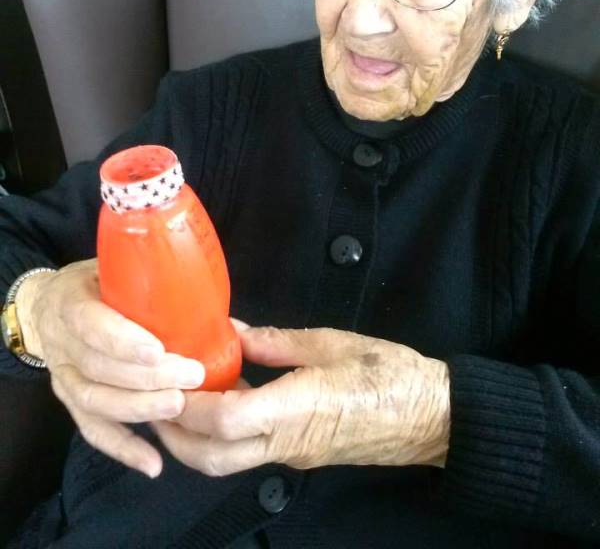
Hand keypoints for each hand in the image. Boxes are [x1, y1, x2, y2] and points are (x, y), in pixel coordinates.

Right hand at [19, 259, 204, 477]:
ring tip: (178, 408)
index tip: (159, 350)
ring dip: (140, 409)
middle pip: (101, 368)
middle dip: (149, 377)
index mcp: (71, 302)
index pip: (91, 323)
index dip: (122, 340)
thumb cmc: (96, 282)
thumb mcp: (113, 265)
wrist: (48, 305)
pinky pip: (94, 431)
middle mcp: (62, 344)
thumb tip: (205, 292)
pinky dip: (124, 449)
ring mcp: (64, 377)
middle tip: (192, 376)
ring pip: (97, 402)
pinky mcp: (71, 403)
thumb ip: (148, 277)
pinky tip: (154, 463)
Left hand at [152, 324, 449, 476]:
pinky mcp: (301, 456)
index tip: (170, 380)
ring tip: (179, 400)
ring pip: (227, 463)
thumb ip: (276, 341)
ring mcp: (293, 455)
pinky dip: (223, 435)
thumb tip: (231, 333)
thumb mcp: (333, 342)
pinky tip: (221, 401)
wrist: (432, 416)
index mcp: (298, 407)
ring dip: (194, 439)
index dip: (191, 405)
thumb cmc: (387, 372)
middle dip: (176, 435)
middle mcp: (287, 441)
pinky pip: (249, 454)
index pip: (228, 420)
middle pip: (214, 458)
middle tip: (155, 400)